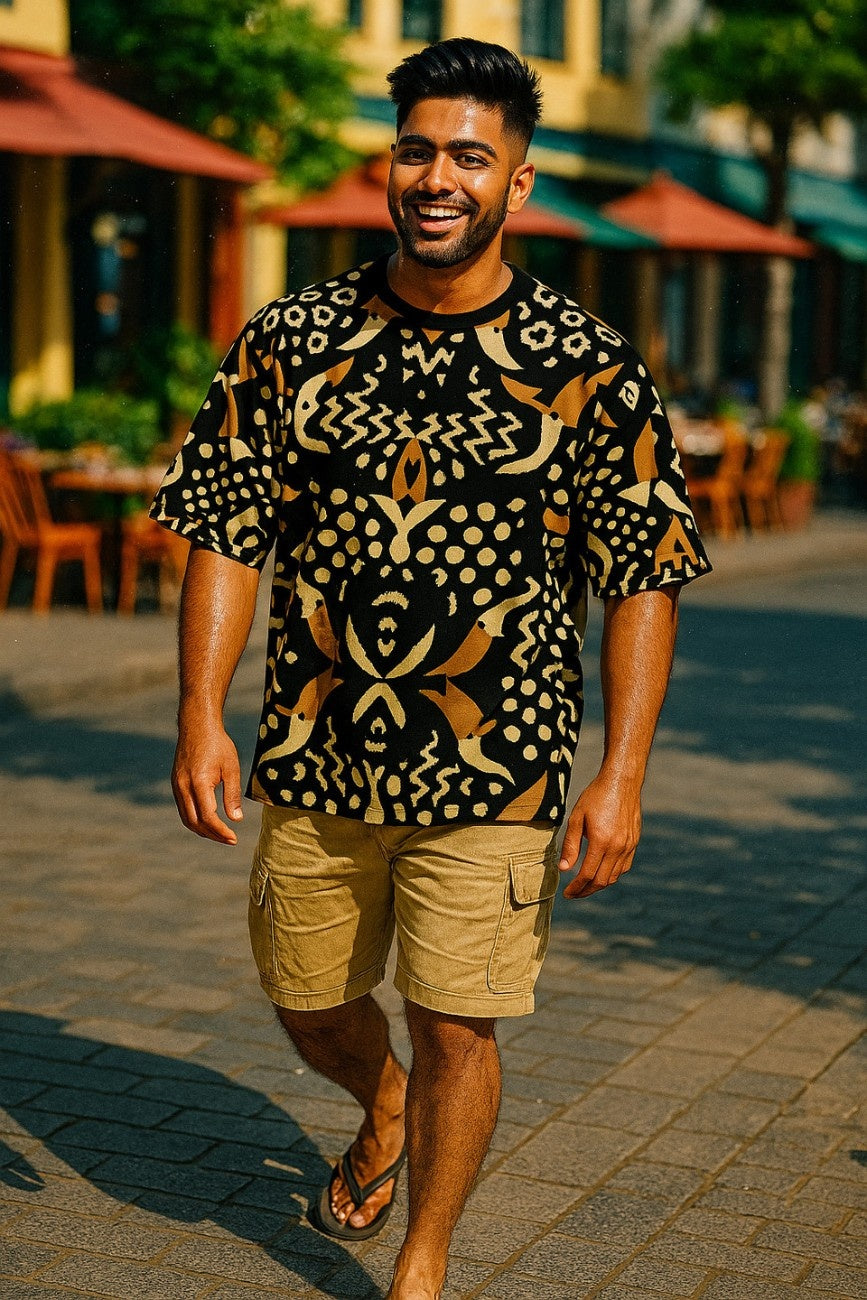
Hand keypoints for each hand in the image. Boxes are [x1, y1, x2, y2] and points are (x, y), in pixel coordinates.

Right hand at [171, 717, 243, 844]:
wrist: (197, 726)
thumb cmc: (218, 744)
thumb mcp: (231, 768)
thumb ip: (232, 794)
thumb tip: (236, 819)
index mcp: (198, 782)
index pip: (207, 816)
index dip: (220, 831)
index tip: (234, 838)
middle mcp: (183, 786)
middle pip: (194, 822)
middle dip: (212, 835)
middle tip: (230, 840)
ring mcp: (176, 786)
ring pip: (186, 818)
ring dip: (202, 830)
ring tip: (221, 835)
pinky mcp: (176, 784)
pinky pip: (184, 809)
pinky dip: (195, 820)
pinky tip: (209, 821)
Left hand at [558, 773, 641, 898]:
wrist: (621, 782)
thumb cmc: (595, 797)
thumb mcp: (576, 818)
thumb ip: (570, 845)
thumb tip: (564, 869)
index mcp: (601, 841)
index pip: (587, 874)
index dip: (576, 887)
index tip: (567, 893)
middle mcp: (618, 847)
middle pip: (602, 880)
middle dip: (586, 891)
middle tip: (574, 894)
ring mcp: (628, 846)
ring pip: (614, 876)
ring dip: (599, 884)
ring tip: (585, 885)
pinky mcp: (634, 842)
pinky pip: (624, 867)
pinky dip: (612, 875)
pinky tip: (601, 872)